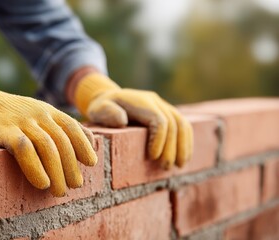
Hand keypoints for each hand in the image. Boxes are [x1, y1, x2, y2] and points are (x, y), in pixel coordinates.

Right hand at [0, 62, 96, 196]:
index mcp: (49, 111)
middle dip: (71, 166)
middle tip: (75, 186)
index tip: (91, 163)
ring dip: (57, 171)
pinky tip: (41, 183)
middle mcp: (38, 115)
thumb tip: (92, 142)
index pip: (72, 128)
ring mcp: (21, 122)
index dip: (84, 145)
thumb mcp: (40, 114)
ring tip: (60, 192)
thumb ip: (63, 126)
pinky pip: (24, 149)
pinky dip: (35, 167)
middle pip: (62, 141)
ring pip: (47, 146)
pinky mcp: (3, 131)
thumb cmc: (13, 114)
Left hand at [73, 72, 192, 168]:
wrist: (109, 98)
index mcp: (141, 101)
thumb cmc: (102, 108)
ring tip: (179, 166)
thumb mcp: (98, 109)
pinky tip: (183, 158)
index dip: (160, 139)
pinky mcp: (168, 113)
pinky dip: (186, 142)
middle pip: (173, 123)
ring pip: (182, 124)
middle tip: (165, 167)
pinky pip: (183, 126)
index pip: (159, 119)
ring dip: (183, 146)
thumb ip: (107, 113)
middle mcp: (155, 101)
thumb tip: (122, 121)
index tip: (153, 157)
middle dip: (172, 147)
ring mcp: (164, 106)